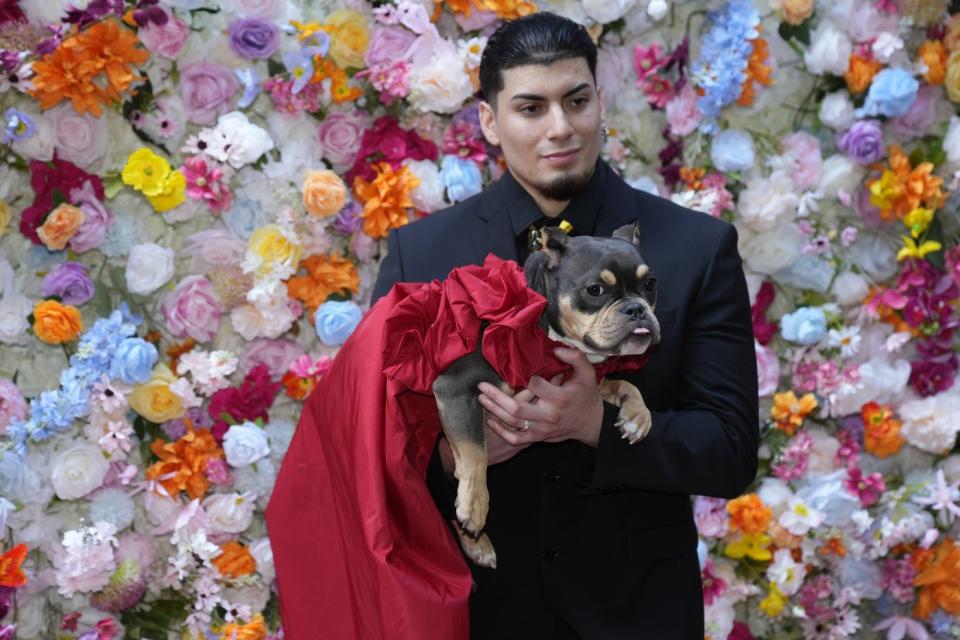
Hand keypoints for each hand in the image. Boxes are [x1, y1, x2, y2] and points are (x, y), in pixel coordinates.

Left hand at [477, 348, 603, 448]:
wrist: (592, 423)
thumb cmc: (587, 396)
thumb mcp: (587, 373)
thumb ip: (575, 357)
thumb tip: (556, 348)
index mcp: (559, 398)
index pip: (535, 386)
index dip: (526, 377)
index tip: (522, 372)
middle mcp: (548, 415)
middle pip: (516, 408)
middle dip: (496, 397)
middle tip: (481, 386)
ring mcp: (542, 429)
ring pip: (513, 423)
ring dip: (494, 411)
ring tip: (481, 399)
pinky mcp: (539, 438)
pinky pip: (517, 439)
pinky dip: (502, 432)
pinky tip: (491, 421)